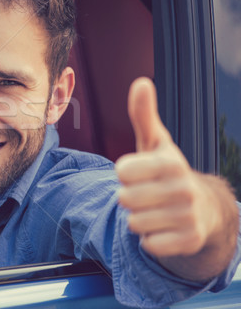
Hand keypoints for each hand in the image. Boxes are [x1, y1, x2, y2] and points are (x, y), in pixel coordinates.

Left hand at [115, 78, 236, 275]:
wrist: (202, 208)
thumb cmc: (167, 171)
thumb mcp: (155, 142)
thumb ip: (143, 115)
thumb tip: (141, 82)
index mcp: (172, 163)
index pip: (122, 171)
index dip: (124, 174)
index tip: (138, 172)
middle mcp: (184, 189)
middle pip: (124, 199)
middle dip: (128, 198)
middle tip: (146, 194)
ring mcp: (189, 216)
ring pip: (134, 223)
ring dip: (138, 219)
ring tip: (154, 210)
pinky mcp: (190, 240)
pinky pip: (149, 244)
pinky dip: (150, 239)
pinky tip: (163, 228)